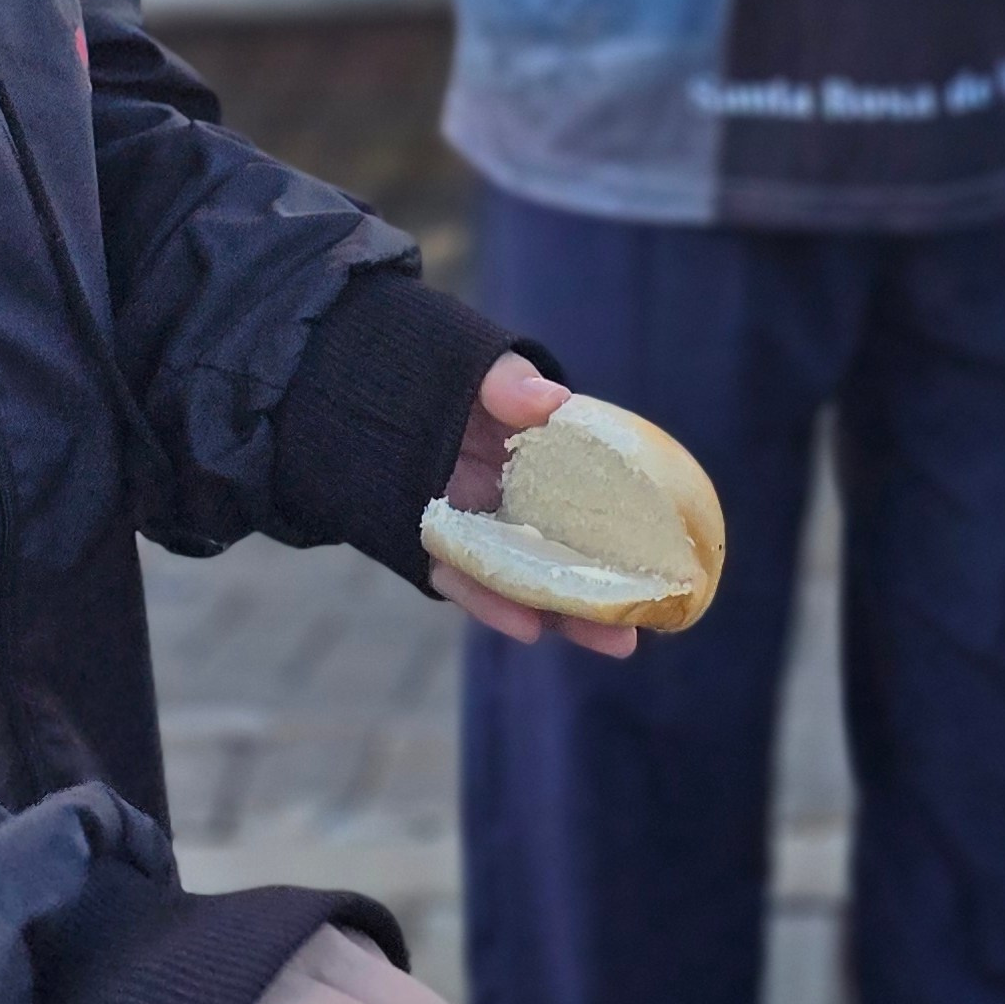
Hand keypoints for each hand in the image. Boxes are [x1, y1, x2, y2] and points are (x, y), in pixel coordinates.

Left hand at [428, 351, 638, 656]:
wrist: (343, 373)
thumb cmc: (424, 364)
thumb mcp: (474, 363)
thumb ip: (509, 382)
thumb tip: (554, 402)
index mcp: (528, 456)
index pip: (586, 501)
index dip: (622, 536)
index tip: (661, 568)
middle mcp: (504, 496)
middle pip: (559, 553)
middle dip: (597, 597)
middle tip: (637, 632)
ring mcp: (466, 521)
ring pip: (518, 574)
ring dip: (556, 611)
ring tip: (605, 640)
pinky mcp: (423, 538)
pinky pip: (457, 575)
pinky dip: (487, 599)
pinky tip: (525, 625)